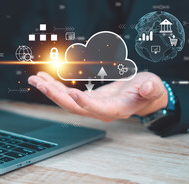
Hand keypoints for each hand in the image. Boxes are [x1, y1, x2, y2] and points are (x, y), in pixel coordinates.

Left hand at [28, 72, 167, 121]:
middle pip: (75, 107)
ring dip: (50, 90)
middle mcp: (101, 110)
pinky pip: (68, 94)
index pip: (100, 109)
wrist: (143, 94)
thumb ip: (151, 89)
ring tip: (35, 79)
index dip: (86, 103)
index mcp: (118, 108)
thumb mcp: (154, 87)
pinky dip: (55, 86)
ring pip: (68, 101)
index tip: (73, 93)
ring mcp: (92, 105)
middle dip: (57, 96)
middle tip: (40, 83)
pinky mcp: (88, 99)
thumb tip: (148, 87)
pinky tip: (44, 78)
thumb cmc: (149, 90)